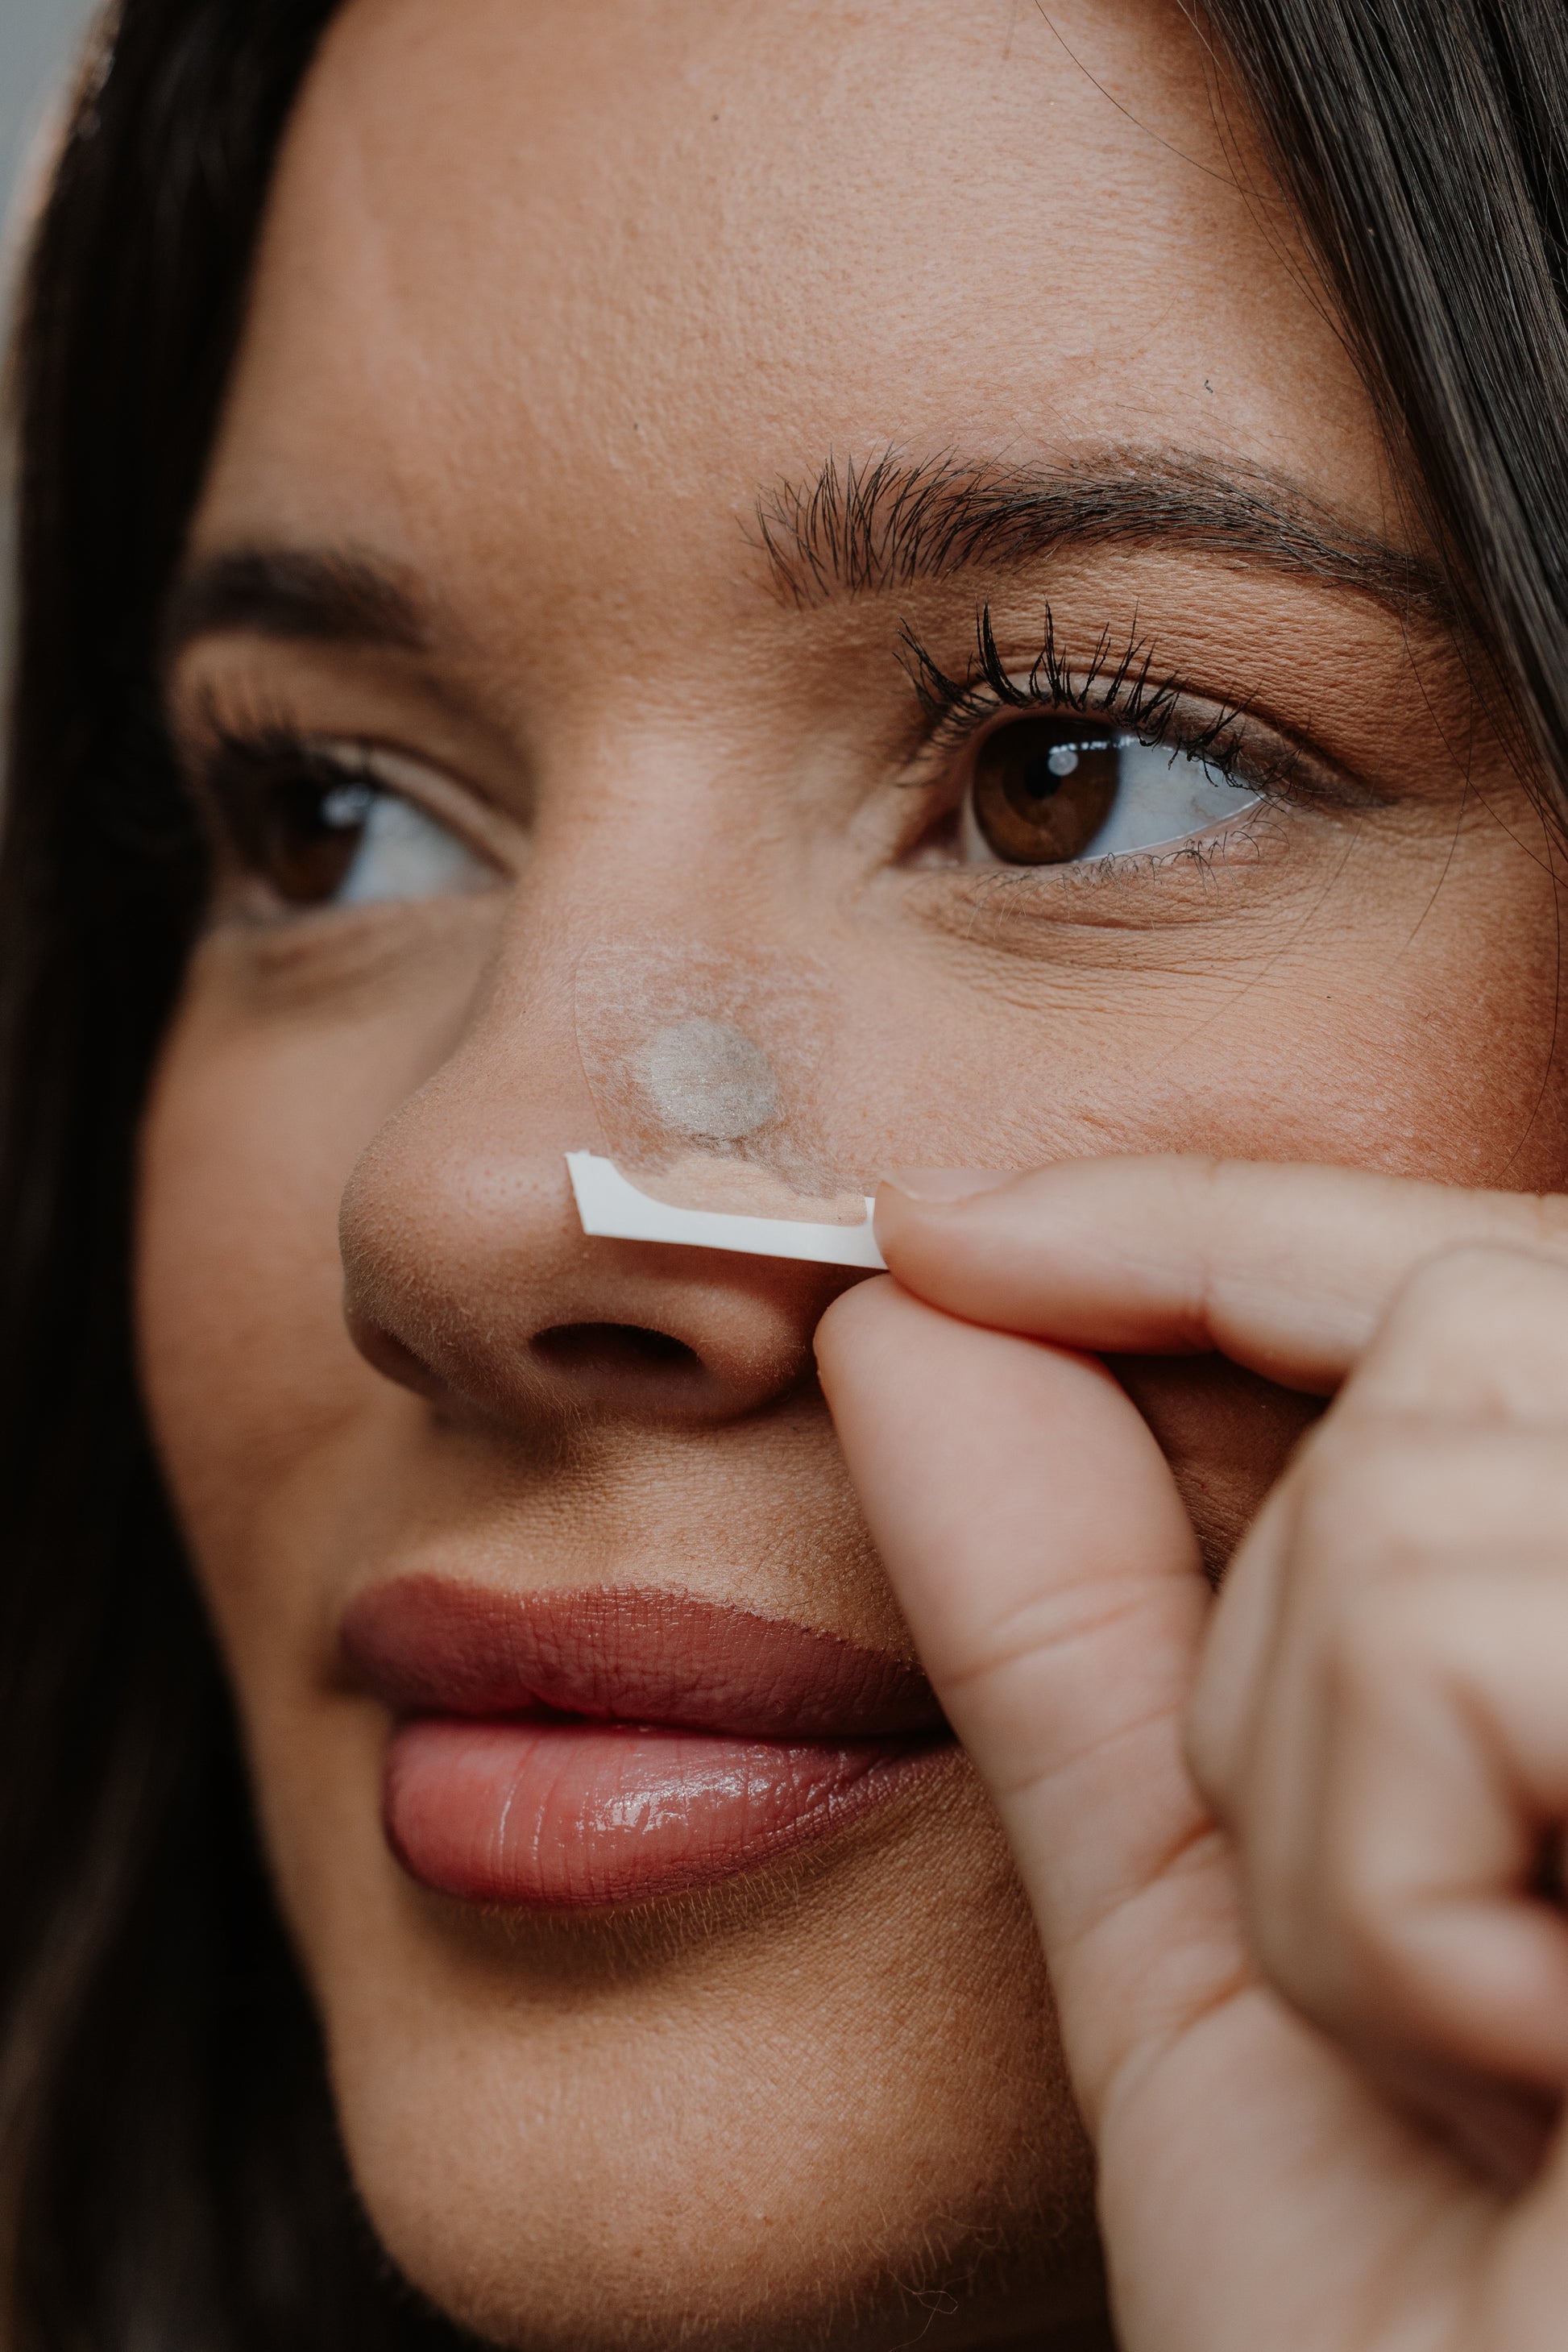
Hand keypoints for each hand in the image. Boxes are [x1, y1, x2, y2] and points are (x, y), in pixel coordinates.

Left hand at [815, 1158, 1567, 2351]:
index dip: (1210, 1219)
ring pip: (1421, 1499)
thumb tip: (920, 1324)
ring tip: (1463, 2054)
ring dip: (1318, 1809)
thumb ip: (1085, 1616)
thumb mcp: (1223, 1925)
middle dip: (1277, 1622)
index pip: (1465, 1281)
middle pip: (1468, 1334)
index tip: (944, 1237)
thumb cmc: (1424, 2331)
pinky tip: (1532, 2093)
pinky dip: (1383, 1900)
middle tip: (1343, 1931)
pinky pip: (1454, 1644)